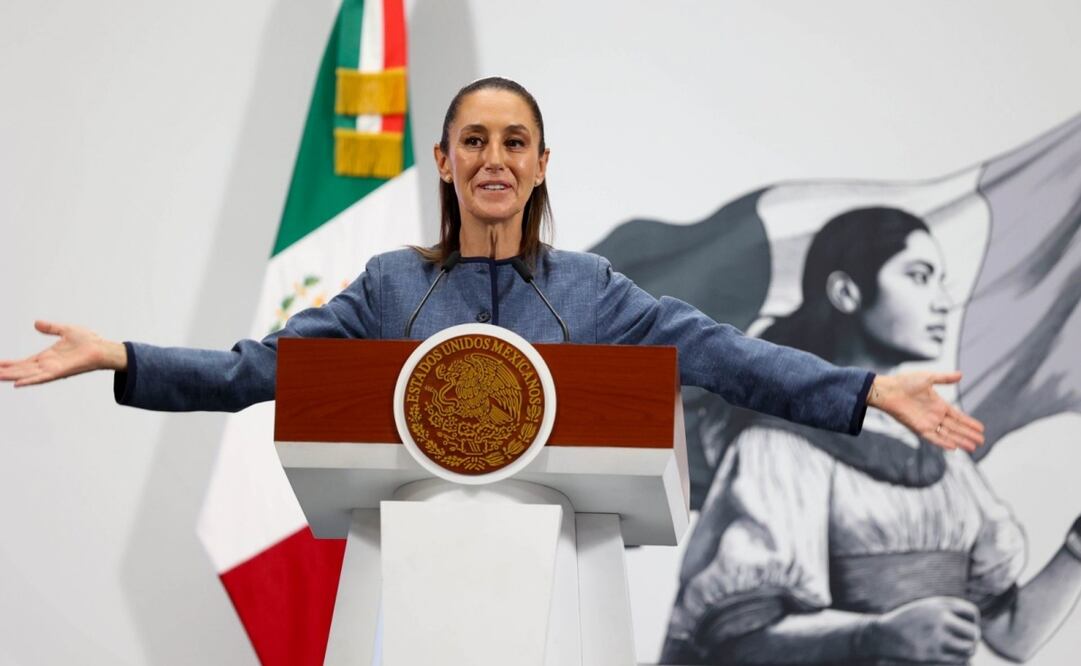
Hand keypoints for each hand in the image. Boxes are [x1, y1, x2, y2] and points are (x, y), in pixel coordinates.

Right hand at [0, 320, 125, 386]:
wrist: (103, 347)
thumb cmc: (88, 341)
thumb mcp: (65, 330)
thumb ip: (50, 328)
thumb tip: (36, 323)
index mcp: (46, 357)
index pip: (22, 363)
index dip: (8, 364)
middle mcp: (46, 366)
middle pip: (20, 371)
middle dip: (5, 372)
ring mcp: (52, 370)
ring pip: (27, 375)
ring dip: (11, 377)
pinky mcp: (60, 372)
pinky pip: (42, 378)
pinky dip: (30, 381)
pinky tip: (17, 384)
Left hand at [868, 371, 983, 451]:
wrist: (888, 390)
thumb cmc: (905, 382)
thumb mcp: (928, 378)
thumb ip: (944, 378)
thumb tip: (961, 375)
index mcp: (939, 405)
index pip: (958, 416)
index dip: (969, 422)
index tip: (981, 428)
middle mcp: (935, 416)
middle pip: (956, 428)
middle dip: (969, 434)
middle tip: (982, 441)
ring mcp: (927, 423)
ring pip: (947, 434)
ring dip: (960, 440)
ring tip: (973, 447)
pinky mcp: (918, 428)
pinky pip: (933, 437)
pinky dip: (943, 442)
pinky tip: (954, 447)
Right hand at [868, 596, 980, 662]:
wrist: (884, 634)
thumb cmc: (908, 621)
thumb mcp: (927, 608)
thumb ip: (948, 612)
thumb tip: (974, 626)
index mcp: (940, 604)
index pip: (972, 613)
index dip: (972, 622)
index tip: (963, 627)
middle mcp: (940, 618)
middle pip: (974, 633)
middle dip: (971, 639)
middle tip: (963, 642)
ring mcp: (937, 636)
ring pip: (969, 648)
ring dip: (966, 651)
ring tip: (958, 650)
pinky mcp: (934, 654)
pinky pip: (959, 660)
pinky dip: (958, 659)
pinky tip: (949, 656)